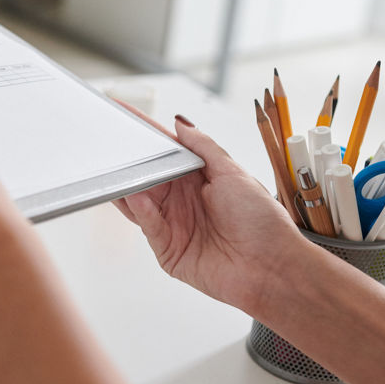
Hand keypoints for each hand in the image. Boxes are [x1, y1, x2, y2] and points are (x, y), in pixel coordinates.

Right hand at [113, 115, 305, 313]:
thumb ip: (203, 147)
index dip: (146, 135)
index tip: (125, 115)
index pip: (166, 152)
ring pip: (140, 201)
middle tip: (112, 144)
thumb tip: (181, 124)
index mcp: (199, 179)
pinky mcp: (168, 250)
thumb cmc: (262, 223)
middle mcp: (183, 201)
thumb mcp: (233, 173)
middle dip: (130, 160)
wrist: (273, 268)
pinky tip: (138, 197)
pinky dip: (140, 211)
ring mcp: (174, 225)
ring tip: (117, 169)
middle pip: (147, 176)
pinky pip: (148, 226)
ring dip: (128, 186)